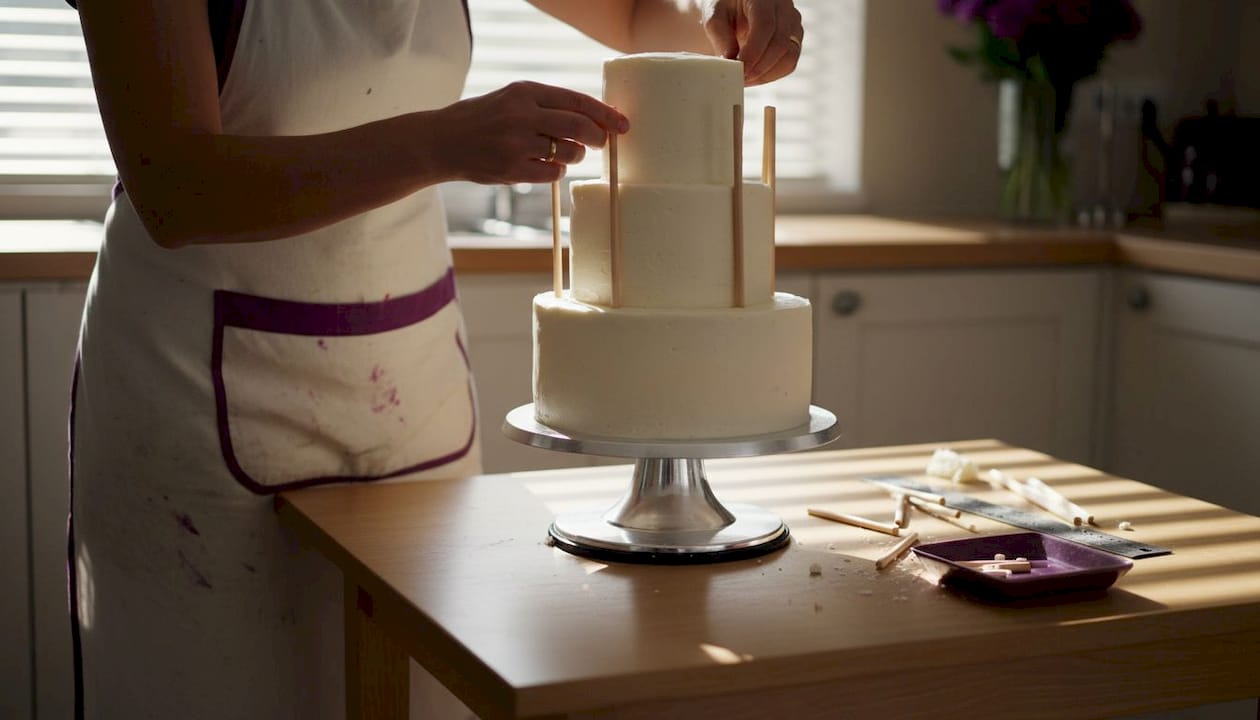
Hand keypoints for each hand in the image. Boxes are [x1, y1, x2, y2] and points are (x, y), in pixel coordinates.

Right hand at [431, 81, 628, 184]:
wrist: (442, 141)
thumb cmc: (483, 120)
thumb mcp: (512, 99)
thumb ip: (547, 105)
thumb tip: (594, 119)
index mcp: (525, 92)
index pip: (576, 101)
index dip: (604, 114)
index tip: (622, 123)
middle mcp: (522, 115)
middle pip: (579, 127)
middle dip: (598, 137)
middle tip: (602, 143)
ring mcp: (516, 143)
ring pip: (568, 153)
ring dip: (573, 156)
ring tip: (561, 153)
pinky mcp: (512, 169)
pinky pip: (552, 174)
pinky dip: (555, 172)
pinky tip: (543, 166)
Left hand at [697, 0, 802, 85]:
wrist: (733, 7)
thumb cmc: (723, 8)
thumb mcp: (714, 16)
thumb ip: (720, 36)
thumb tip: (730, 62)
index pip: (765, 25)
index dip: (754, 51)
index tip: (740, 69)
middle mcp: (784, 7)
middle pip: (780, 43)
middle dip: (759, 67)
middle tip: (739, 78)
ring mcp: (792, 24)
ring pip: (789, 56)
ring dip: (766, 74)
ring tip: (744, 79)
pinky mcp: (794, 40)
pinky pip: (789, 63)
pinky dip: (771, 75)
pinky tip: (753, 77)